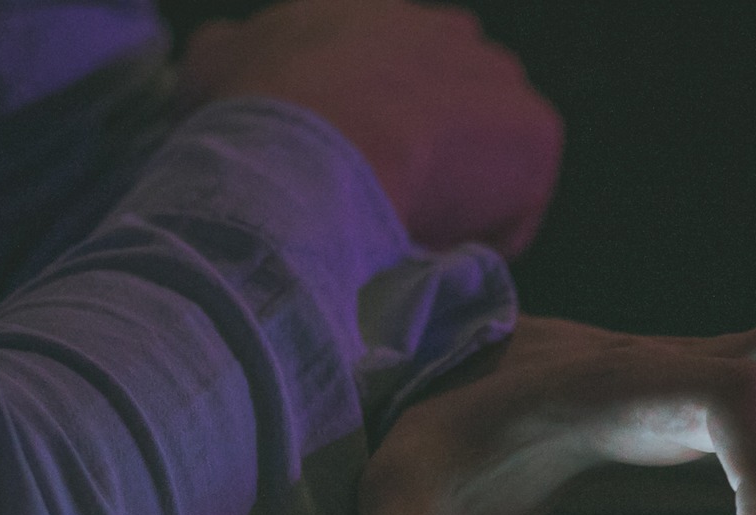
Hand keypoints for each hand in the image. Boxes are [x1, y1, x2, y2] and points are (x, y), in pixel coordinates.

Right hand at [181, 0, 562, 256]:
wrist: (315, 146)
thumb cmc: (260, 110)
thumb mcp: (215, 63)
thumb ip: (229, 53)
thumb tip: (227, 55)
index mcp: (379, 14)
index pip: (396, 74)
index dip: (380, 132)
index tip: (357, 171)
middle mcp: (450, 31)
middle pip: (453, 113)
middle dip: (431, 158)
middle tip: (388, 207)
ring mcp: (502, 78)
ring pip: (488, 163)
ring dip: (461, 200)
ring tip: (412, 238)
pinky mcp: (540, 133)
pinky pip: (514, 210)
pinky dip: (484, 240)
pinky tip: (441, 250)